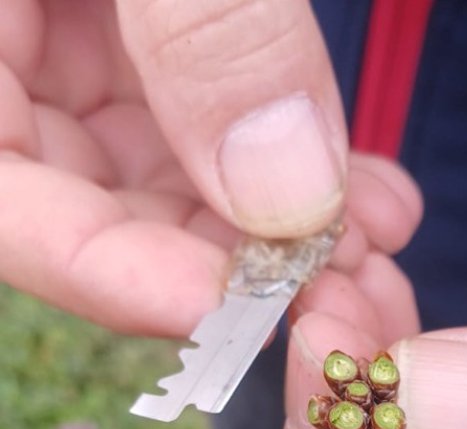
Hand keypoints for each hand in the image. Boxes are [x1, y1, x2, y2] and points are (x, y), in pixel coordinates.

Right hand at [0, 0, 419, 335]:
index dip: (110, 272)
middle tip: (338, 278)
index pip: (8, 209)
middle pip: (90, 202)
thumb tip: (283, 196)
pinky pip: (212, 112)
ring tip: (375, 234)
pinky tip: (368, 187)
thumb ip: (206, 31)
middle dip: (227, 254)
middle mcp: (8, 51)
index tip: (238, 308)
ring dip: (279, 217)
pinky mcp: (147, 28)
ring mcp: (76, 39)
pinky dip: (292, 154)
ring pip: (164, 167)